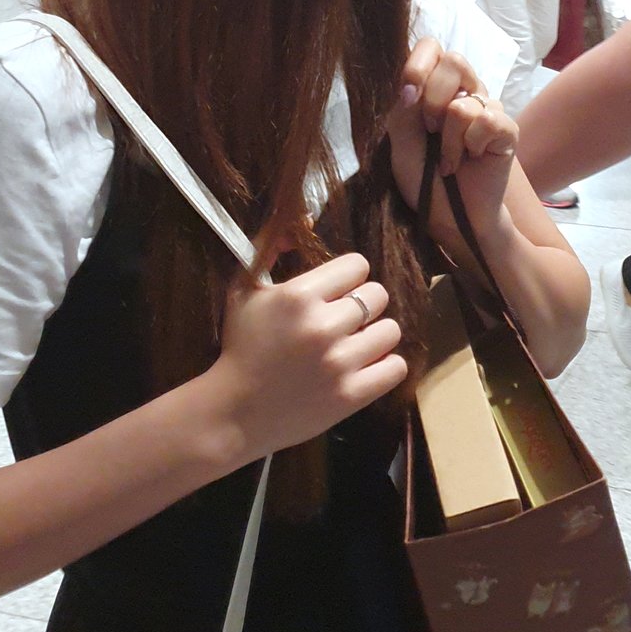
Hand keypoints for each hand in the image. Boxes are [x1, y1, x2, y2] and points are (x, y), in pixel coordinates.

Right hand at [207, 253, 405, 461]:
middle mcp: (323, 326)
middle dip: (363, 303)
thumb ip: (270, 247)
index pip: (358, 265)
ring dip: (376, 334)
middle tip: (345, 318)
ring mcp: (339, 363)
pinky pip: (396, 368)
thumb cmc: (240, 346)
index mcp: (299, 296)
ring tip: (355, 342)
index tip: (336, 290)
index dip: (349, 276)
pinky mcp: (350, 396)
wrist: (234, 411)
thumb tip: (305, 220)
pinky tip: (366, 365)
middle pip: (377, 295)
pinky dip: (386, 365)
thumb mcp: (244, 290)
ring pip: (391, 330)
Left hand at [387, 38, 517, 237]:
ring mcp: (488, 108)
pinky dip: (470, 146)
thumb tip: (410, 86)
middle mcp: (464, 91)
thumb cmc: (424, 180)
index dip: (419, 64)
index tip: (408, 95)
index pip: (431, 47)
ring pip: (464, 103)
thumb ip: (402, 111)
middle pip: (454, 60)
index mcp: (436, 87)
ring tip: (449, 160)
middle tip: (430, 131)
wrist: (450, 218)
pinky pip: (488, 121)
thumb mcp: (400, 144)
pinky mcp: (507, 129)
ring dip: (448, 141)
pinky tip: (471, 160)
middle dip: (432, 101)